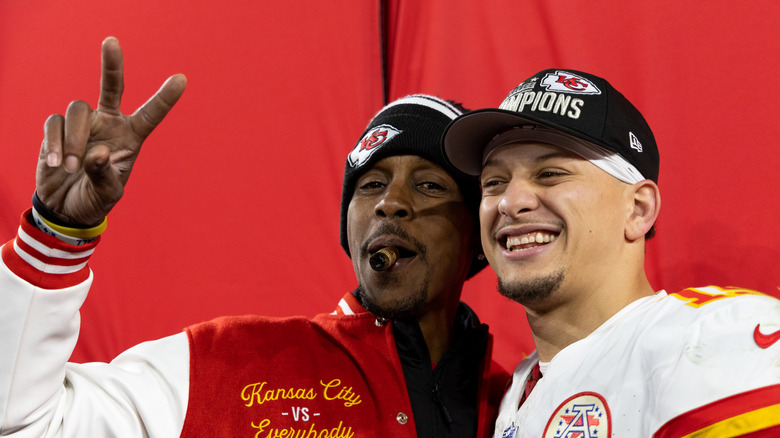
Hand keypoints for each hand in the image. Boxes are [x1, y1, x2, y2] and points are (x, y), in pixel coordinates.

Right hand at [36, 36, 186, 226]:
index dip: (165, 98)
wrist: (65, 207)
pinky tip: (57, 164)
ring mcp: (83, 124)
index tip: (182, 79)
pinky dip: (56, 143)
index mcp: (131, 137)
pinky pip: (55, 123)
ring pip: (78, 110)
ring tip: (71, 168)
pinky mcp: (58, 128)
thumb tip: (95, 153)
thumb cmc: (95, 198)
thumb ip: (104, 174)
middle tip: (111, 41)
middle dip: (111, 64)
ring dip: (75, 140)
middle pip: (112, 87)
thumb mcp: (108, 193)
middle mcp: (109, 123)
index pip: (150, 114)